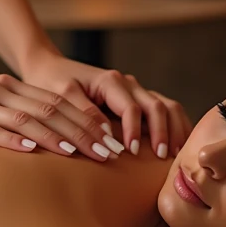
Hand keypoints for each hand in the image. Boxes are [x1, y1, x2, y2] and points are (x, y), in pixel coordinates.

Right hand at [0, 65, 126, 160]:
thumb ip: (12, 117)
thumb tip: (46, 142)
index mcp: (9, 87)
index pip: (58, 103)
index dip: (88, 121)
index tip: (111, 142)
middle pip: (51, 110)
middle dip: (84, 132)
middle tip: (110, 153)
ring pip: (28, 120)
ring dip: (59, 138)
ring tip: (83, 155)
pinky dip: (14, 140)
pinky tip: (33, 152)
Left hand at [21, 50, 191, 158]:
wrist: (49, 69)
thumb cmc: (53, 82)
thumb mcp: (64, 95)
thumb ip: (85, 113)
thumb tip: (107, 137)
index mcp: (111, 81)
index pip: (132, 108)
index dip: (134, 131)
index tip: (130, 153)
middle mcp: (128, 84)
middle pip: (157, 106)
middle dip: (163, 132)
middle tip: (163, 157)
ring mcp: (135, 91)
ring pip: (166, 106)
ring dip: (175, 128)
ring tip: (176, 154)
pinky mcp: (135, 100)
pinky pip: (163, 110)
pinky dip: (173, 125)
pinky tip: (176, 144)